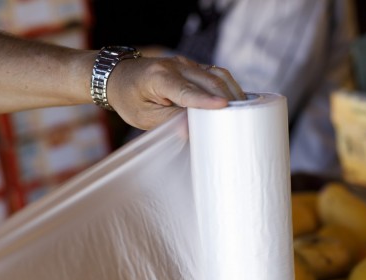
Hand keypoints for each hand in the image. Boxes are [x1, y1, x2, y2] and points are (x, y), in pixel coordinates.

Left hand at [106, 55, 245, 129]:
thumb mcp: (144, 117)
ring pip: (216, 73)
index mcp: (159, 77)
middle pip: (208, 79)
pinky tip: (237, 99)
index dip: (206, 100)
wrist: (119, 76)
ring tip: (246, 109)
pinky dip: (227, 86)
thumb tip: (192, 130)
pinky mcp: (191, 66)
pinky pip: (213, 73)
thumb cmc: (129, 99)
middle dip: (228, 97)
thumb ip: (169, 121)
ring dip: (232, 90)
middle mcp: (175, 66)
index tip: (224, 107)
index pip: (187, 90)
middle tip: (243, 118)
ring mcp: (185, 63)